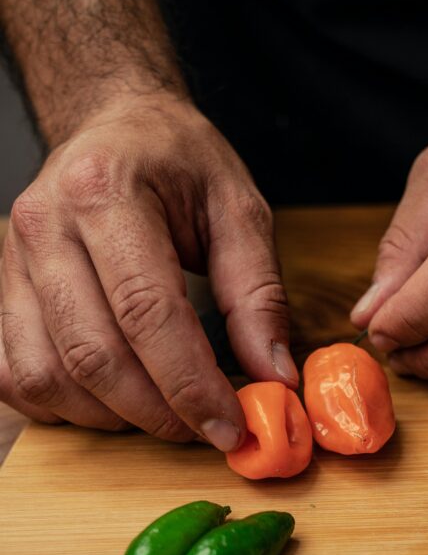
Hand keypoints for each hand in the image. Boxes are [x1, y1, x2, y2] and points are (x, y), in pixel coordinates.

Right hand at [0, 92, 296, 447]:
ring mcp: (13, 261)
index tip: (229, 426)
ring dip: (110, 418)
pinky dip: (62, 409)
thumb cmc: (178, 163)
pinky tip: (110, 403)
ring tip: (162, 413)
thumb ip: (259, 295)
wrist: (113, 125)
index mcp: (107, 191)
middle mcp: (45, 225)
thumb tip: (274, 377)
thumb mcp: (240, 210)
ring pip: (47, 375)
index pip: (147, 312)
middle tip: (202, 429)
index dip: (190, 385)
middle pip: (93, 354)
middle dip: (155, 412)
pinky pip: (15, 377)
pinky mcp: (2, 292)